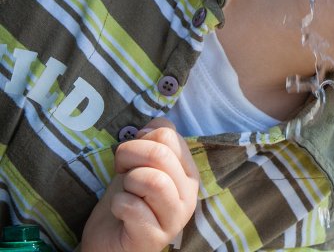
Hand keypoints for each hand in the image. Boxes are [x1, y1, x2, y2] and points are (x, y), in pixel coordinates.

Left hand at [81, 118, 199, 251]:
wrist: (110, 243)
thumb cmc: (127, 201)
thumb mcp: (139, 165)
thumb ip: (152, 142)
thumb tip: (149, 127)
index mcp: (188, 171)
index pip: (169, 134)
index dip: (141, 138)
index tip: (133, 157)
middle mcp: (189, 193)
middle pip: (161, 153)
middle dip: (129, 156)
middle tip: (122, 172)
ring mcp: (175, 218)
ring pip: (153, 180)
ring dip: (128, 182)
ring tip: (126, 192)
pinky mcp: (155, 238)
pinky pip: (133, 207)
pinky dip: (118, 204)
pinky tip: (121, 212)